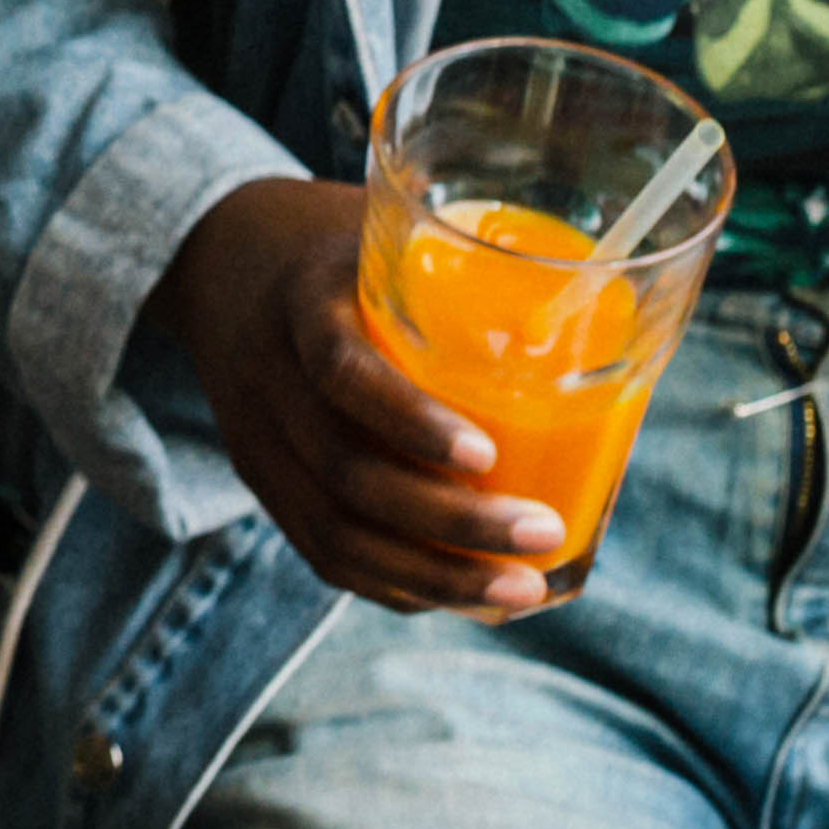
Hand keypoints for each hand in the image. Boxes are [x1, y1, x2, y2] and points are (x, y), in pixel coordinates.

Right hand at [158, 177, 559, 617]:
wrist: (218, 262)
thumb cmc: (339, 248)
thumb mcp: (386, 230)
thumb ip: (467, 271)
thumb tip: (610, 326)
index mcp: (301, 304)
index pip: (341, 372)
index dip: (410, 421)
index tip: (487, 453)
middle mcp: (265, 381)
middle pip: (346, 474)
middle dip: (452, 523)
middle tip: (544, 533)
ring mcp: (256, 442)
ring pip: (335, 535)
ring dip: (433, 576)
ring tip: (520, 590)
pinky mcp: (264, 484)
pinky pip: (324, 553)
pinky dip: (397, 586)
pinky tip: (462, 598)